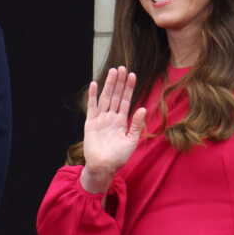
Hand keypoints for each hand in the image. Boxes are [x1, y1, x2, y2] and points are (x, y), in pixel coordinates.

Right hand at [81, 66, 146, 192]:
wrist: (103, 166)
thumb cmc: (118, 157)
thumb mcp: (132, 141)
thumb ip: (137, 125)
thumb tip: (142, 108)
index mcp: (122, 121)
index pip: (126, 100)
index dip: (129, 88)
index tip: (132, 75)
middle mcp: (111, 117)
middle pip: (115, 95)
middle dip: (119, 82)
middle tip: (122, 68)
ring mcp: (100, 119)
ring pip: (105, 98)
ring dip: (109, 85)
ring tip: (113, 71)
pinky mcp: (90, 123)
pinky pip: (92, 107)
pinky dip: (92, 96)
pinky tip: (95, 84)